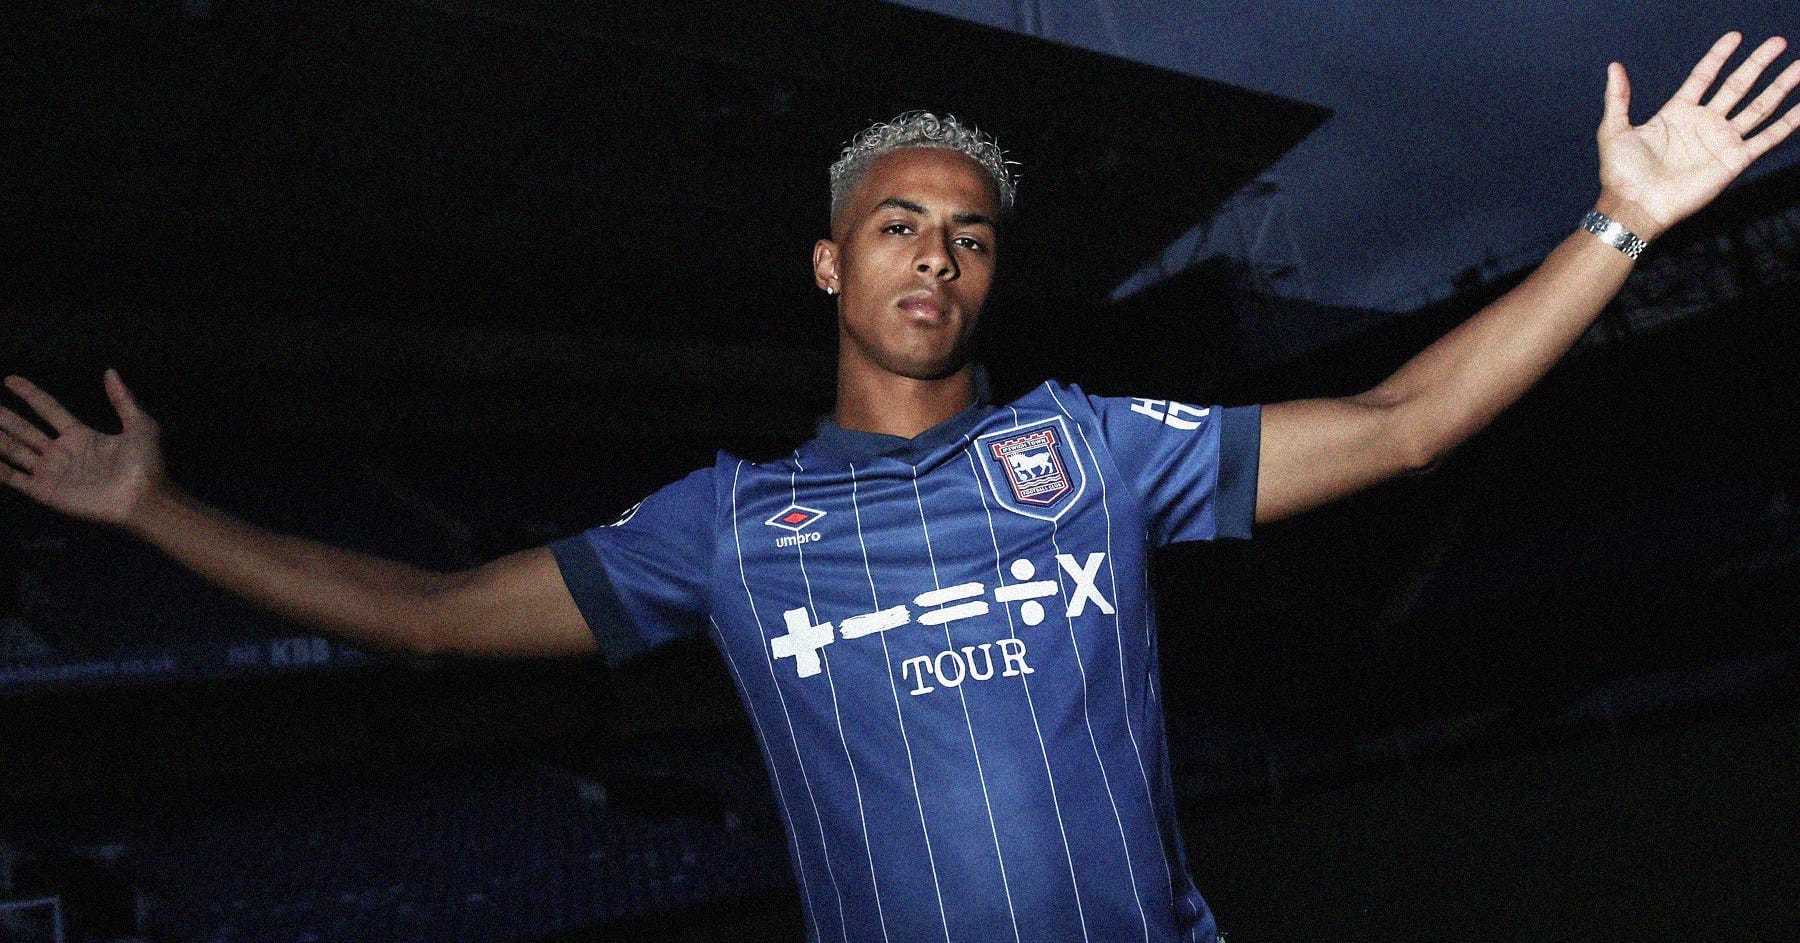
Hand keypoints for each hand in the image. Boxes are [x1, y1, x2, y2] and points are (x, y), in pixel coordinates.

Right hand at [1, 370, 167, 527]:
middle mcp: (61, 451)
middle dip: (4, 417)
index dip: (30, 394)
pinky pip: (13, 478)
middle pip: (24, 429)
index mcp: (80, 435)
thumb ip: (122, 399)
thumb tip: (110, 371)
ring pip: (14, 450)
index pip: (48, 409)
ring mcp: (51, 471)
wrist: (143, 497)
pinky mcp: (45, 491)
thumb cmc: (144, 463)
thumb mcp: (139, 424)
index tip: (10, 380)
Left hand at [1598, 32, 1799, 239]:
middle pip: (1738, 86)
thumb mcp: (1614, 129)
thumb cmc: (1621, 173)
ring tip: (1799, 66)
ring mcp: (1721, 140)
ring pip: (1758, 107)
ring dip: (1780, 87)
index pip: (1704, 77)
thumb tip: (1614, 66)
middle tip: (1778, 42)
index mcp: (1677, 112)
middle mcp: (1703, 123)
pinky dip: (1788, 123)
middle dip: (1758, 64)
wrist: (1636, 205)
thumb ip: (1618, 97)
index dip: (1719, 56)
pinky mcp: (1734, 160)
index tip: (1736, 36)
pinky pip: (1767, 138)